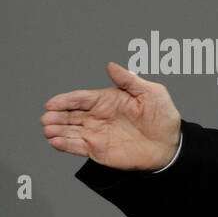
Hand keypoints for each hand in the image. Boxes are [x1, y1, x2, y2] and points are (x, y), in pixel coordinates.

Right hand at [41, 63, 181, 171]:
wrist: (171, 145)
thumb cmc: (163, 117)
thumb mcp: (152, 93)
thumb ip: (130, 80)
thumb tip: (111, 66)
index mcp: (106, 101)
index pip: (79, 99)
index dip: (64, 100)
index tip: (51, 103)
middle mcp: (97, 117)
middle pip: (69, 115)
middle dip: (55, 116)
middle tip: (46, 118)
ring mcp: (96, 134)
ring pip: (69, 131)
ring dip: (56, 130)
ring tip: (48, 130)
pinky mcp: (98, 150)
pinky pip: (77, 147)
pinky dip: (65, 145)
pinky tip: (55, 142)